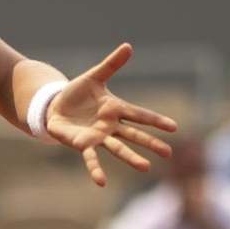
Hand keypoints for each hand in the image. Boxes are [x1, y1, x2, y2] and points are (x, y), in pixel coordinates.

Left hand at [42, 44, 177, 187]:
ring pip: (118, 148)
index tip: (174, 127)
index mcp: (116, 109)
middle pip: (134, 135)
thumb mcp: (95, 76)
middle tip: (168, 153)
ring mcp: (98, 136)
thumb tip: (128, 46)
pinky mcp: (83, 144)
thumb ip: (111, 64)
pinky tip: (102, 182)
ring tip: (146, 168)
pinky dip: (96, 169)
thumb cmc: (77, 93)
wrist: (56, 107)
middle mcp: (111, 126)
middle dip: (151, 143)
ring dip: (131, 158)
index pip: (140, 115)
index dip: (156, 120)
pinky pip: (91, 158)